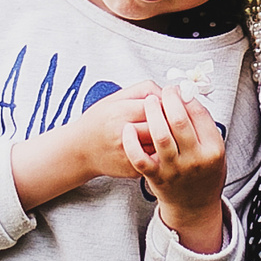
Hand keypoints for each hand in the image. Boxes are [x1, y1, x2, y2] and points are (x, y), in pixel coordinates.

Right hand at [11, 80, 163, 208]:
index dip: (169, 102)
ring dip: (173, 138)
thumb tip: (171, 92)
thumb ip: (144, 90)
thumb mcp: (116, 98)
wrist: (80, 151)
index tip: (173, 100)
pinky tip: (165, 145)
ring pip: (163, 145)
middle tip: (180, 116)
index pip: (155, 106)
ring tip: (174, 131)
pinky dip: (165, 152)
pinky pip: (159, 159)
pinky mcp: (135, 170)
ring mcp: (130, 156)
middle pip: (162, 127)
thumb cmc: (99, 121)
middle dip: (174, 121)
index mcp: (120, 113)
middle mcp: (124, 135)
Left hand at [125, 84, 226, 253]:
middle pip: (179, 120)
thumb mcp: (215, 150)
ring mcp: (174, 169)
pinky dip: (132, 142)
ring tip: (150, 101)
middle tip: (165, 91)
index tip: (179, 89)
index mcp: (213, 149)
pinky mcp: (156, 177)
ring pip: (160, 135)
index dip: (187, 96)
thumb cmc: (204, 173)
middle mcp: (194, 159)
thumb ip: (204, 126)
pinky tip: (129, 129)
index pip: (199, 113)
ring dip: (152, 113)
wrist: (194, 206)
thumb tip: (186, 95)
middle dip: (169, 99)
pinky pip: (140, 158)